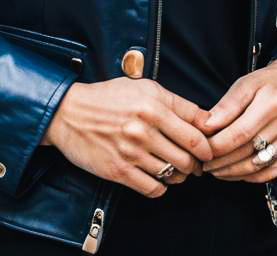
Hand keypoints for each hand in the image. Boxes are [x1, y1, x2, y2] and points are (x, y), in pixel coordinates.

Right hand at [42, 78, 214, 196]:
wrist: (69, 113)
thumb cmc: (108, 97)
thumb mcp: (144, 87)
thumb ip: (175, 103)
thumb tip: (205, 120)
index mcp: (153, 106)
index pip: (196, 133)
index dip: (207, 146)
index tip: (207, 149)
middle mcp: (144, 129)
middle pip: (188, 157)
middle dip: (196, 163)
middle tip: (194, 163)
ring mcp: (131, 152)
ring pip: (172, 174)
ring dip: (178, 175)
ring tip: (175, 168)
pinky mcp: (119, 171)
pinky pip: (153, 188)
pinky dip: (160, 186)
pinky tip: (157, 176)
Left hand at [192, 55, 276, 182]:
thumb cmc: (268, 82)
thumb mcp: (246, 83)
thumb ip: (227, 105)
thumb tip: (207, 125)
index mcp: (270, 103)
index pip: (241, 133)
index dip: (218, 145)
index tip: (202, 148)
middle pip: (248, 151)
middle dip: (221, 161)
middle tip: (203, 163)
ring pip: (258, 165)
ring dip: (233, 172)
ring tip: (215, 170)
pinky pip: (272, 171)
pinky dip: (252, 177)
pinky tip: (236, 173)